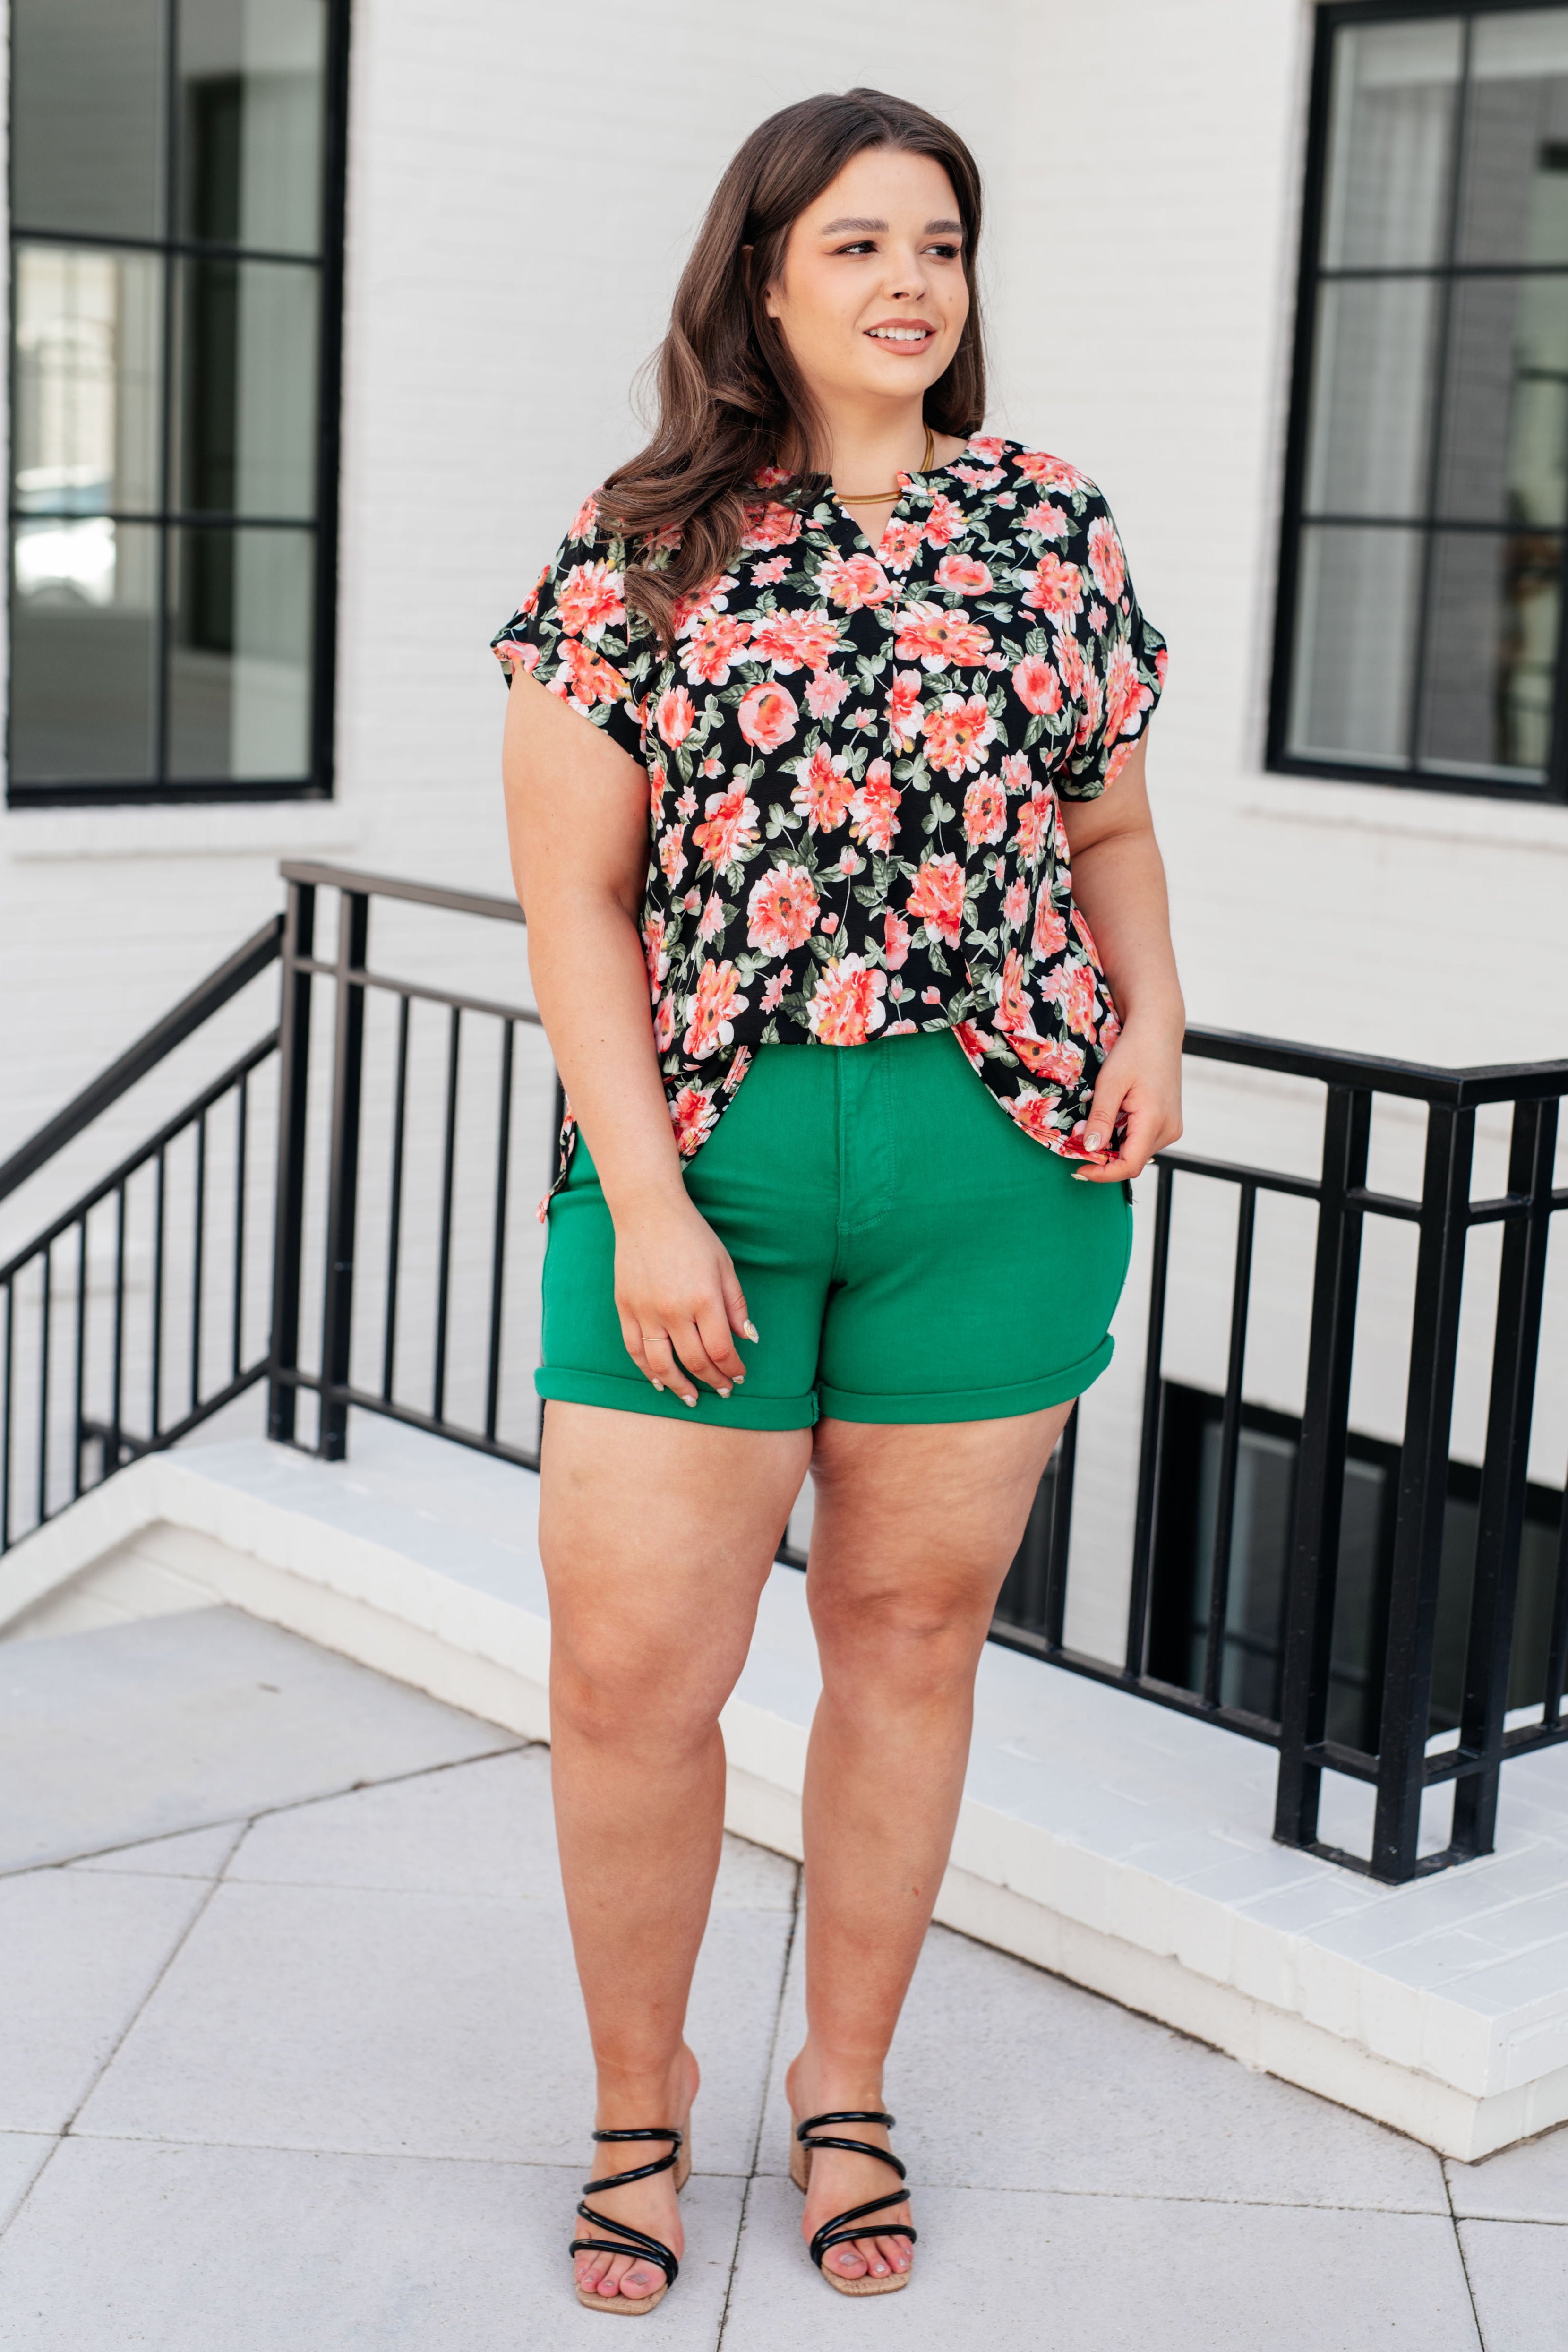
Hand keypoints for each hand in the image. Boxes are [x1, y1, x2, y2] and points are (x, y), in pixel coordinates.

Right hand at [611, 1193, 755, 1406]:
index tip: (740, 1376)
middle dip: (713, 1381)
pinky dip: (647, 1370)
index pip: (721, 1350)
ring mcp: (645, 1311)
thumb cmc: (692, 1236)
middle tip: (723, 1391)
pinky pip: (634, 1349)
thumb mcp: (724, 1266)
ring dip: (680, 1387)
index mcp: (703, 1298)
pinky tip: (660, 1381)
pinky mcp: (625, 1308)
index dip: (732, 1369)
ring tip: (692, 1398)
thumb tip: (748, 1339)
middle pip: (695, 1361)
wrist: (648, 1212)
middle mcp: (673, 1310)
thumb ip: (736, 1305)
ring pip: (661, 1364)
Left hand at [1073, 1017, 1182, 1183]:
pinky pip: (1143, 1140)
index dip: (1102, 1174)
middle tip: (1078, 1141)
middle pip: (1132, 1161)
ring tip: (1095, 1124)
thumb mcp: (1110, 1083)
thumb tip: (1091, 1148)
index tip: (1079, 1169)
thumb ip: (1101, 1118)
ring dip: (1113, 1145)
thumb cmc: (1135, 1050)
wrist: (1158, 1031)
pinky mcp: (1169, 1122)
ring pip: (1137, 1152)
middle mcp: (1169, 1130)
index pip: (1129, 1166)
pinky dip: (1123, 1136)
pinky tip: (1112, 1117)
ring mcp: (1172, 1127)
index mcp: (1155, 1122)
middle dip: (1104, 1157)